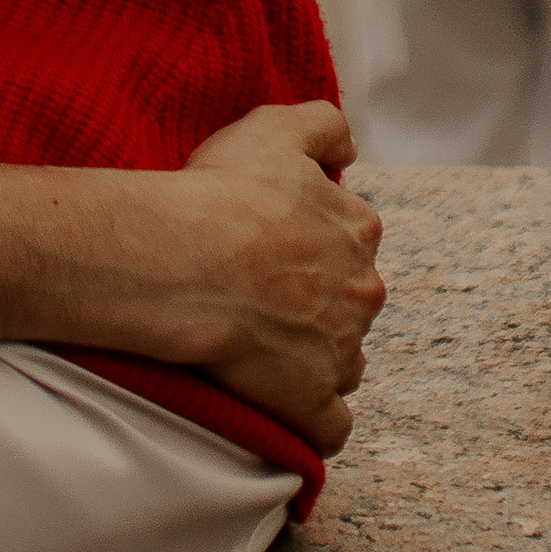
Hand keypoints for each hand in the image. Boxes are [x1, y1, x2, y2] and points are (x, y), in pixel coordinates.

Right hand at [172, 103, 384, 454]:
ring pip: (341, 360)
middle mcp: (362, 292)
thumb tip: (349, 147)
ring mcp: (341, 353)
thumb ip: (323, 124)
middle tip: (258, 290)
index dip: (311, 240)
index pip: (352, 238)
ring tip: (259, 343)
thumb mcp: (275, 127)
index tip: (270, 241)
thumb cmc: (224, 193)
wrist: (188, 262)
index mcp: (357, 230)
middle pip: (349, 301)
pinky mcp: (315, 405)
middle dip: (316, 300)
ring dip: (312, 356)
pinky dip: (312, 420)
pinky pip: (329, 427)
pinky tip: (281, 403)